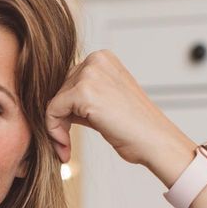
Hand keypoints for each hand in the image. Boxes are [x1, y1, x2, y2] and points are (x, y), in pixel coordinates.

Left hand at [45, 49, 191, 166]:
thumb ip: (80, 98)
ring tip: (66, 149)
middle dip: (59, 120)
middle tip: (65, 145)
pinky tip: (65, 148)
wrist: (155, 141)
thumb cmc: (135, 128)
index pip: (67, 82)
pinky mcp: (83, 92)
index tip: (67, 134)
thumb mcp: (105, 103)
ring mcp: (90, 73)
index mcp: (102, 58)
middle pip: (58, 91)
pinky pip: (52, 111)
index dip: (65, 111)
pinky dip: (54, 132)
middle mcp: (96, 59)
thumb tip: (51, 105)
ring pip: (53, 101)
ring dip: (56, 129)